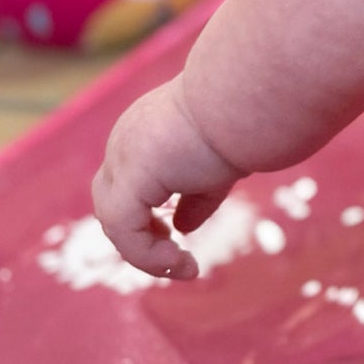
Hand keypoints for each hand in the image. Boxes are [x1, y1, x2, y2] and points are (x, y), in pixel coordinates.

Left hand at [93, 78, 244, 278]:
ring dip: (145, 252)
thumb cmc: (245, 121)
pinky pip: (125, 230)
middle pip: (112, 201)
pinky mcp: (131, 178)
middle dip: (140, 234)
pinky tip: (181, 261)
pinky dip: (148, 255)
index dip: (148, 216)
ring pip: (115, 219)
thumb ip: (197, 195)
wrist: (251, 97)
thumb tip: (182, 227)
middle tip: (175, 257)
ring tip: (183, 267)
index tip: (181, 236)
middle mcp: (126, 140)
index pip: (131, 182)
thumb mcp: (218, 165)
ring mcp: (123, 157)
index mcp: (145, 130)